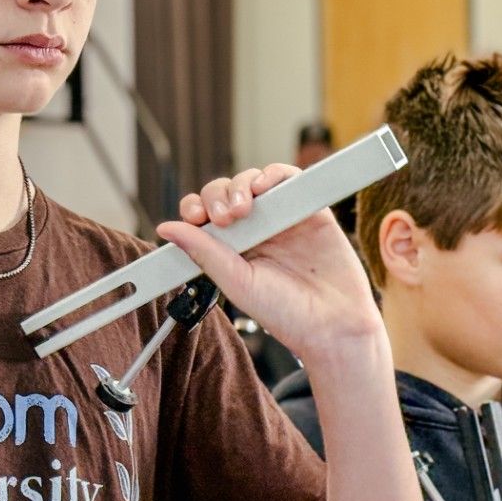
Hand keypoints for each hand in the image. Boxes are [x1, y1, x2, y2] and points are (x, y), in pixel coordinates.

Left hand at [156, 164, 382, 359]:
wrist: (334, 326)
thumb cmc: (287, 314)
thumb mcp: (237, 283)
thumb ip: (204, 253)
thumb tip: (166, 228)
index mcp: (234, 249)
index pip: (204, 216)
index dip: (195, 209)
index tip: (195, 218)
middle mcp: (257, 230)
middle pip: (225, 193)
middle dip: (217, 197)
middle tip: (224, 218)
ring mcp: (284, 218)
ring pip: (254, 182)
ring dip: (240, 185)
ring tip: (242, 206)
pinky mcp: (311, 210)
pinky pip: (289, 179)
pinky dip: (273, 174)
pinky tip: (263, 186)